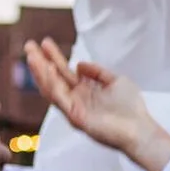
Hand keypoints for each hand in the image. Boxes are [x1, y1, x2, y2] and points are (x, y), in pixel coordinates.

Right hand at [23, 39, 169, 168]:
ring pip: (51, 89)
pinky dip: (53, 85)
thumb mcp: (115, 81)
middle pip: (53, 79)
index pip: (64, 71)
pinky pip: (60, 100)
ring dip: (40, 72)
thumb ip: (97, 72)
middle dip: (40, 62)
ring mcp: (74, 109)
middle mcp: (76, 100)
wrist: (140, 129)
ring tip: (32, 56)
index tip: (45, 42)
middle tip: (29, 45)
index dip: (54, 56)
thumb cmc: (131, 108)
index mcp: (84, 91)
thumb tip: (78, 64)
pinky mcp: (76, 118)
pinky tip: (48, 70)